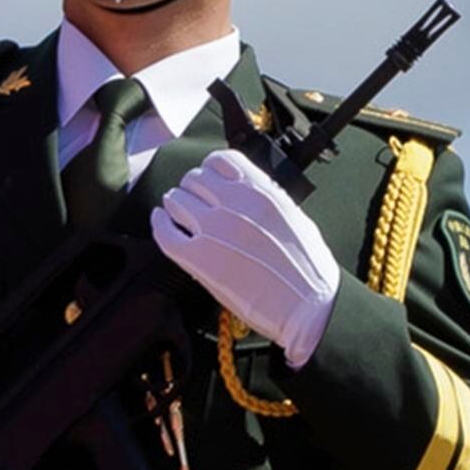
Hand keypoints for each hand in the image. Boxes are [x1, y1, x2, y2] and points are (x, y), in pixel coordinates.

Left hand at [149, 152, 342, 362]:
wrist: (309, 307)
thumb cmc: (308, 270)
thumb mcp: (293, 218)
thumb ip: (266, 201)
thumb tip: (246, 194)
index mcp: (261, 191)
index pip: (221, 161)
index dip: (210, 170)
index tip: (209, 179)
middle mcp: (235, 204)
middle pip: (194, 179)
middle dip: (192, 189)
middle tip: (193, 201)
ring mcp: (214, 230)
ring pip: (176, 200)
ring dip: (175, 205)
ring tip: (176, 213)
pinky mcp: (199, 259)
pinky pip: (165, 233)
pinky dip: (160, 225)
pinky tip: (162, 224)